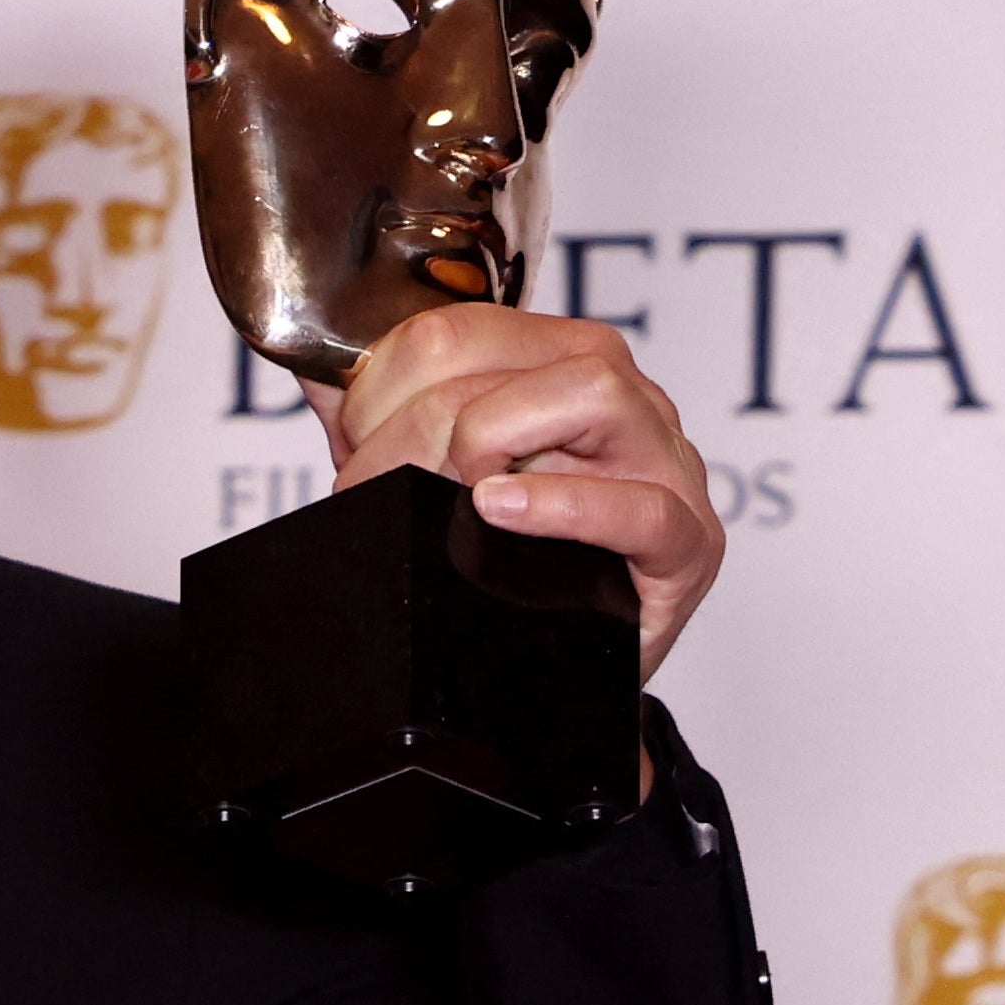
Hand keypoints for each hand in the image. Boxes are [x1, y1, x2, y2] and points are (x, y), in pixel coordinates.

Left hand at [326, 303, 728, 683]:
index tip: (361, 451)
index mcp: (560, 364)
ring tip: (460, 501)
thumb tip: (314, 366)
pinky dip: (565, 506)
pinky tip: (501, 511)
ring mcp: (666, 464)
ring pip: (590, 390)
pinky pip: (642, 509)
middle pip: (500, 360)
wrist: (561, 674)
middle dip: (408, 432)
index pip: (452, 330)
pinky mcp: (690, 545)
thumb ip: (377, 416)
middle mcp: (622, 398)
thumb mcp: (428, 475)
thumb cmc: (499, 562)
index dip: (378, 393)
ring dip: (490, 442)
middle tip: (381, 493)